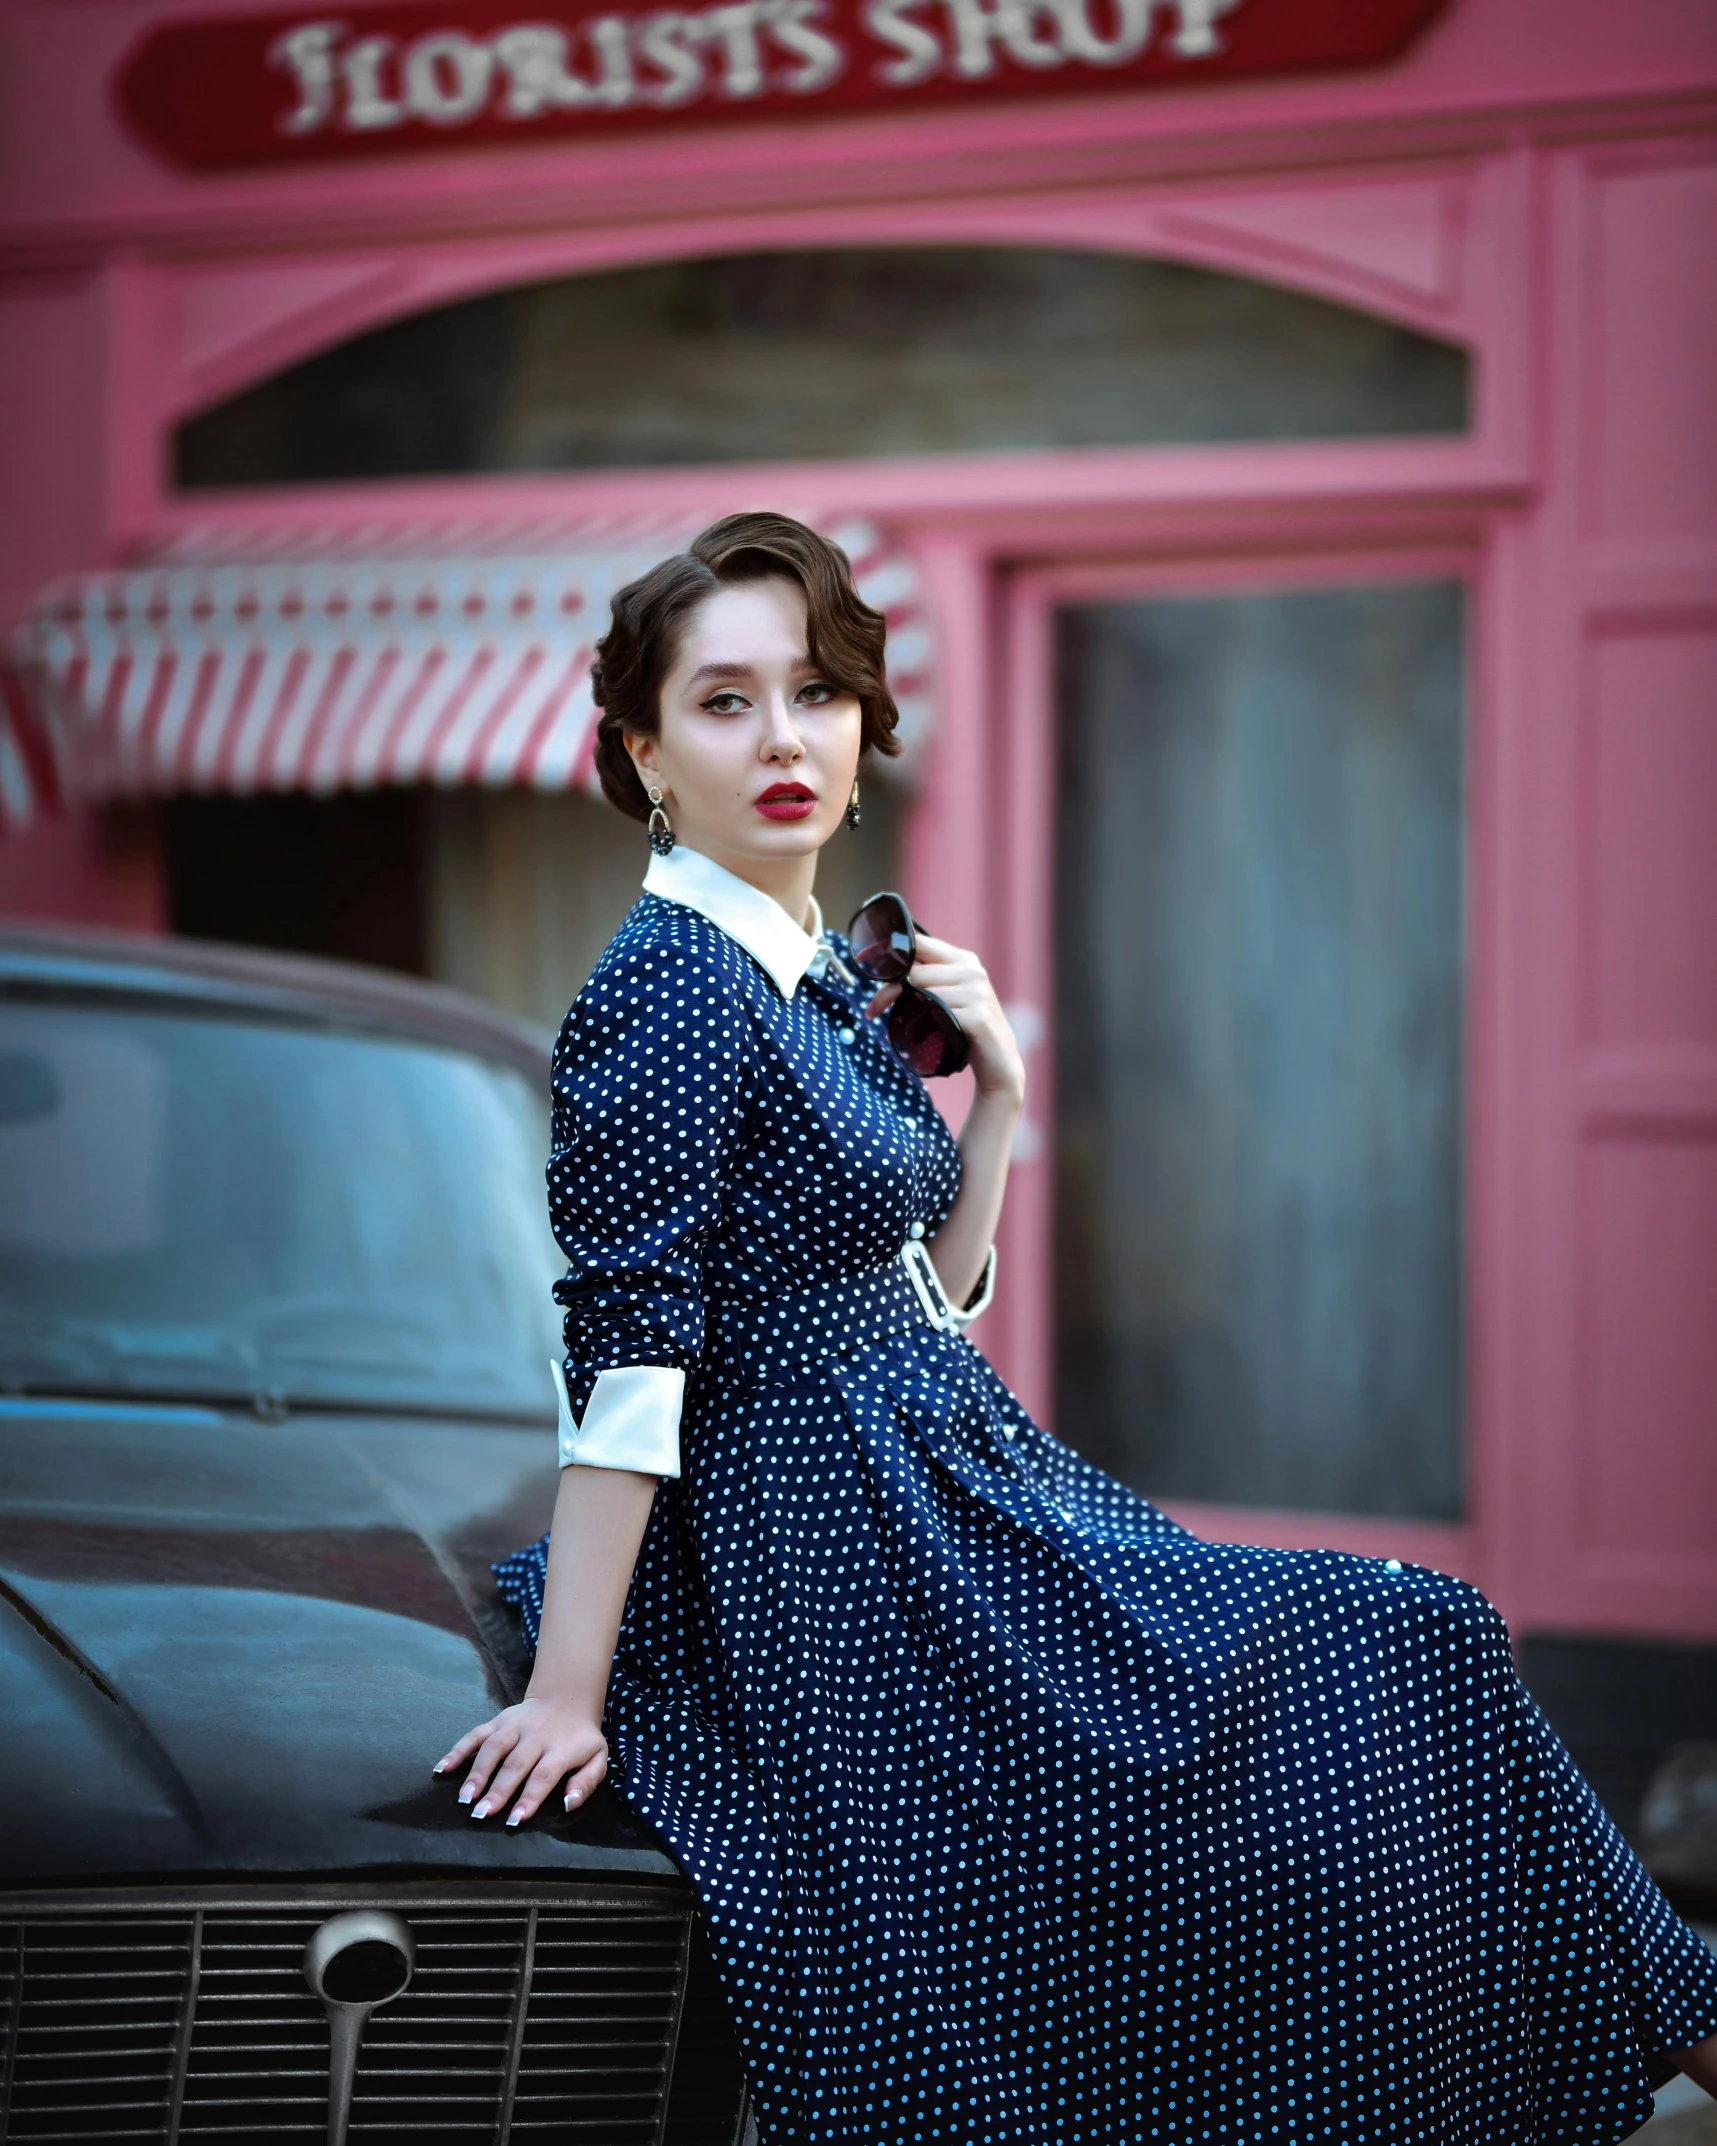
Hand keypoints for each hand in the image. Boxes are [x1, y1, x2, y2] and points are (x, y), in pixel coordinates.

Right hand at [433, 1692, 608, 1826]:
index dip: (529, 1797)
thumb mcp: (598, 1757)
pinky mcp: (498, 1720)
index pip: (543, 1775)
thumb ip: (587, 1781)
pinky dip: (457, 1750)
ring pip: (493, 1748)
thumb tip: (569, 1803)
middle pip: (515, 1764)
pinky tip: (442, 1769)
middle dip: (498, 1790)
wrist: (566, 1699)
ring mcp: (514, 1726)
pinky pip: (475, 1734)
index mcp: (561, 1748)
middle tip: (482, 1814)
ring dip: (477, 1773)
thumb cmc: (581, 1738)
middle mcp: (535, 1735)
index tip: (515, 1819)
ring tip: (465, 1799)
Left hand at [866, 933, 1024, 1103]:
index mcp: (964, 960)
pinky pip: (937, 1014)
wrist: (998, 1062)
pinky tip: (931, 1034)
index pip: (920, 944)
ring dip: (908, 1013)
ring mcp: (978, 993)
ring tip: (906, 1027)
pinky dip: (927, 1026)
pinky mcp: (979, 1016)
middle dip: (891, 991)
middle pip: (915, 972)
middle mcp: (972, 971)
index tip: (864, 961)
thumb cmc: (965, 1029)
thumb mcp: (947, 997)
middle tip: (874, 1009)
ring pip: (923, 994)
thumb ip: (925, 978)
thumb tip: (886, 970)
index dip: (892, 952)